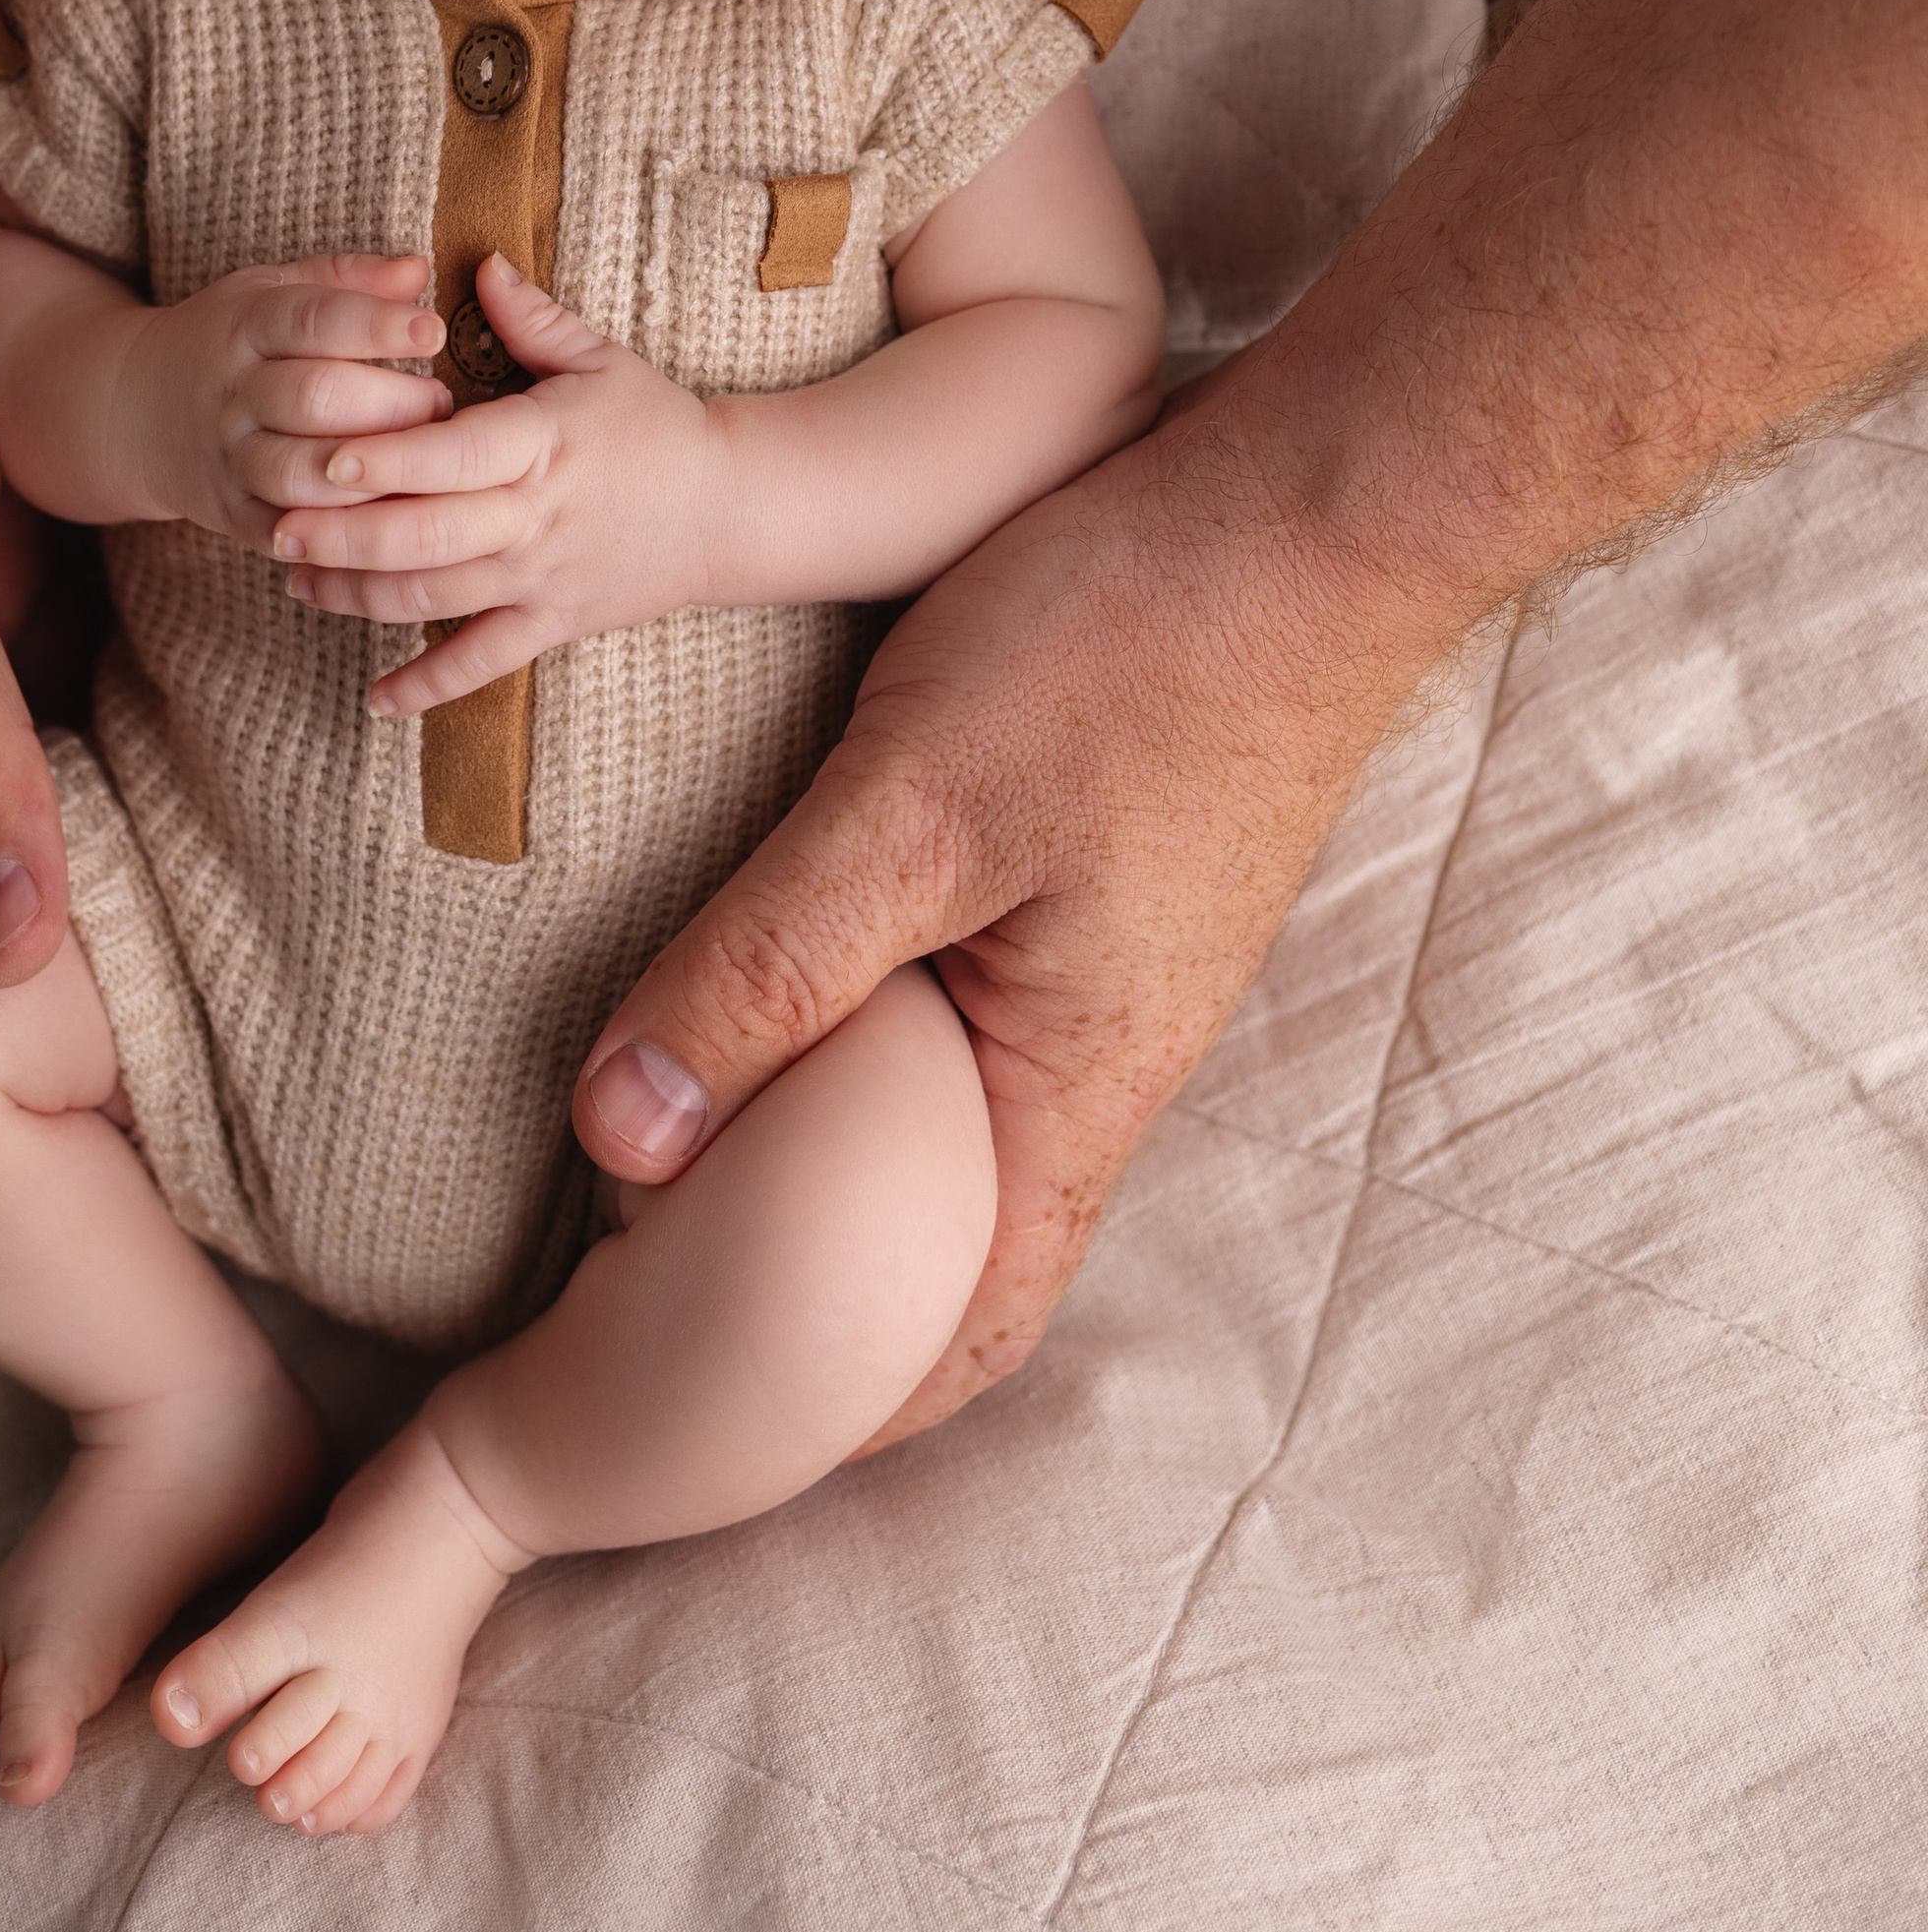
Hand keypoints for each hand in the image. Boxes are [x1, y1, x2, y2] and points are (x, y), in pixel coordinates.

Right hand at [109, 252, 452, 540]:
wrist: (129, 411)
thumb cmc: (229, 340)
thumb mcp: (271, 290)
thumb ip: (346, 279)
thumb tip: (418, 269)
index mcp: (245, 324)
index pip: (312, 320)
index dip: (375, 325)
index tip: (434, 330)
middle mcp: (232, 392)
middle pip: (313, 398)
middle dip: (389, 404)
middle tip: (441, 405)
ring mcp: (228, 458)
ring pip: (299, 473)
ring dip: (369, 472)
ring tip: (423, 461)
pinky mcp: (231, 515)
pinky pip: (291, 532)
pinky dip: (341, 532)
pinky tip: (390, 517)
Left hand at [271, 254, 719, 710]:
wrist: (728, 510)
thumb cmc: (658, 425)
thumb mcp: (602, 360)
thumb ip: (532, 317)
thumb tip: (479, 262)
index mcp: (542, 444)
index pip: (453, 457)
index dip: (388, 461)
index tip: (326, 457)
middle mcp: (535, 518)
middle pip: (428, 537)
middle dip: (346, 538)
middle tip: (277, 528)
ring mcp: (541, 579)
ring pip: (438, 599)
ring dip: (361, 597)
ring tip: (297, 580)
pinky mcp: (552, 624)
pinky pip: (484, 664)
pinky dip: (430, 686)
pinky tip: (377, 699)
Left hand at [563, 375, 1434, 1443]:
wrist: (1310, 508)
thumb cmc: (1132, 651)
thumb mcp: (913, 808)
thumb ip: (767, 965)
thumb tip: (620, 1138)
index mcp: (1076, 1090)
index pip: (967, 1334)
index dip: (836, 1407)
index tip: (693, 1423)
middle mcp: (1103, 1056)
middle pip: (952, 1241)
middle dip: (816, 1288)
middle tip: (653, 1293)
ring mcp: (1107, 964)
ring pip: (955, 1114)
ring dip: (837, 1149)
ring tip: (685, 1149)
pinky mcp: (1093, 873)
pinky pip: (970, 1010)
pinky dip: (871, 1037)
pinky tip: (783, 987)